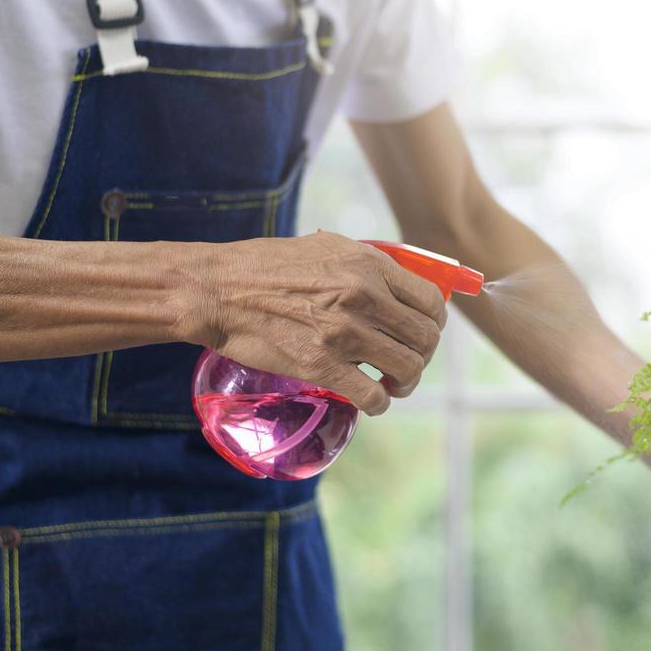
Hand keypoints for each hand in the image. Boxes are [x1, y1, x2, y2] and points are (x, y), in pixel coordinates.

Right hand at [179, 231, 446, 415]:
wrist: (217, 289)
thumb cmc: (266, 266)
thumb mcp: (326, 247)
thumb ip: (366, 265)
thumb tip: (399, 285)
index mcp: (369, 265)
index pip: (431, 301)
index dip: (434, 323)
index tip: (423, 333)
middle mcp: (364, 296)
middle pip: (425, 338)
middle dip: (423, 356)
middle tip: (407, 362)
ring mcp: (344, 333)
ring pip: (407, 369)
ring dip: (405, 382)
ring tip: (392, 383)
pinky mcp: (321, 365)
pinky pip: (372, 396)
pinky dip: (378, 403)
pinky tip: (370, 399)